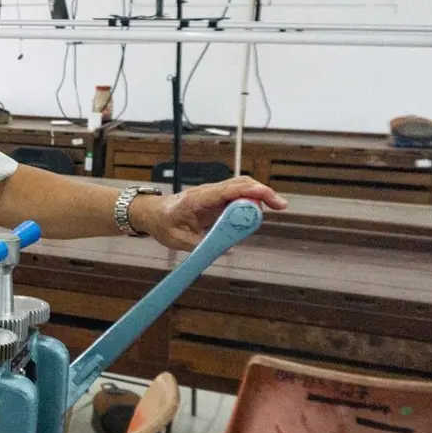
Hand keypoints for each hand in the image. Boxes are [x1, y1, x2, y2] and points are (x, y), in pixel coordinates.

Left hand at [130, 176, 287, 250]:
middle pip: (241, 183)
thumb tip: (227, 249)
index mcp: (199, 199)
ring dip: (258, 197)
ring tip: (271, 210)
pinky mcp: (215, 200)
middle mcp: (208, 192)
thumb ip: (202, 244)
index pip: (230, 190)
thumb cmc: (163, 224)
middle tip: (280, 206)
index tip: (270, 199)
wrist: (151, 213)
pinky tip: (255, 215)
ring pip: (241, 187)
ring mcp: (213, 194)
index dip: (253, 192)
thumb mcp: (178, 240)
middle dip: (263, 191)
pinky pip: (236, 196)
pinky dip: (249, 202)